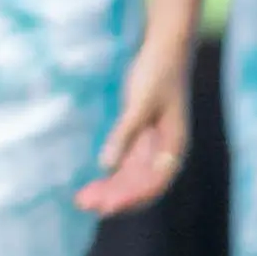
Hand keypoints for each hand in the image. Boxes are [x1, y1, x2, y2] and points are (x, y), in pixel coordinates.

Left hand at [77, 24, 203, 216]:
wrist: (164, 48)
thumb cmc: (158, 73)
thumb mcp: (139, 104)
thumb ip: (124, 134)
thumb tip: (106, 166)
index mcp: (174, 146)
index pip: (153, 183)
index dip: (130, 197)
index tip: (106, 206)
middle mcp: (165, 152)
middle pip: (140, 185)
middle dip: (114, 196)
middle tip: (84, 204)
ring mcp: (153, 145)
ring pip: (131, 177)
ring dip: (109, 189)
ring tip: (82, 199)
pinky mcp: (141, 136)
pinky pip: (126, 164)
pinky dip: (110, 174)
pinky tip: (93, 183)